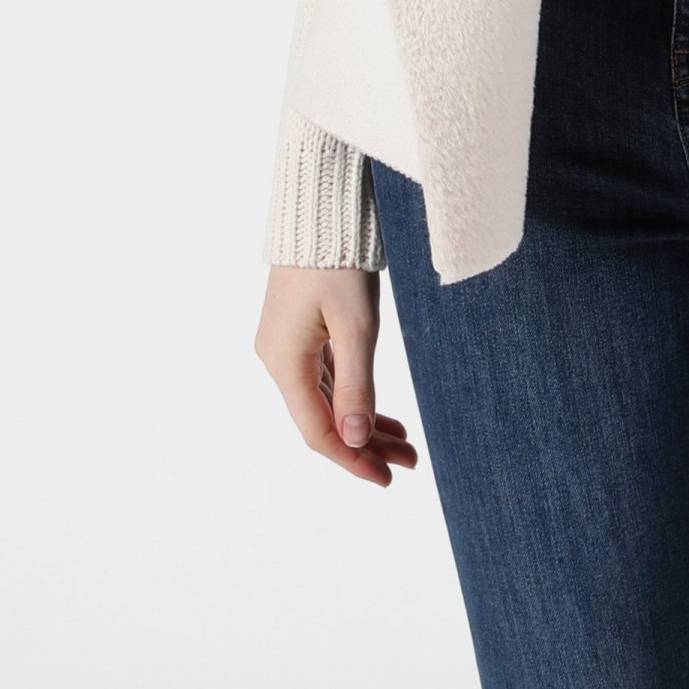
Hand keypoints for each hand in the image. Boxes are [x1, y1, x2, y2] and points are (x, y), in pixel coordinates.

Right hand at [254, 265, 418, 487]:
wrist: (321, 210)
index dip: (352, 459)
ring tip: (405, 443)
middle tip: (409, 462)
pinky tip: (382, 413)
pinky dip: (355, 396)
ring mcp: (289, 346)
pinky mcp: (301, 332)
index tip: (385, 479)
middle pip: (324, 418)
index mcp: (284, 363)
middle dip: (366, 444)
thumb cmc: (338, 261)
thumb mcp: (355, 324)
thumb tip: (355, 439)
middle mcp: (279, 360)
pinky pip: (328, 377)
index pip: (318, 430)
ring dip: (365, 422)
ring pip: (328, 399)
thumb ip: (356, 383)